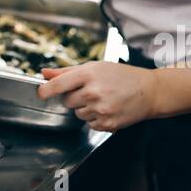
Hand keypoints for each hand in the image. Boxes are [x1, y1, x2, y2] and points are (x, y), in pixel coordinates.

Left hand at [37, 61, 158, 131]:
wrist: (149, 91)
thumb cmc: (122, 76)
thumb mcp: (95, 67)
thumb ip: (67, 71)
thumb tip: (45, 73)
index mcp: (88, 74)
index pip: (58, 84)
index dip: (45, 90)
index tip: (40, 93)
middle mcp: (93, 92)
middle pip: (67, 101)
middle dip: (74, 98)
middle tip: (90, 91)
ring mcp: (100, 109)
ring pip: (77, 114)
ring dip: (85, 109)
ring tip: (102, 99)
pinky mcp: (107, 124)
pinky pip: (89, 124)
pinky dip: (95, 119)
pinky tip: (107, 109)